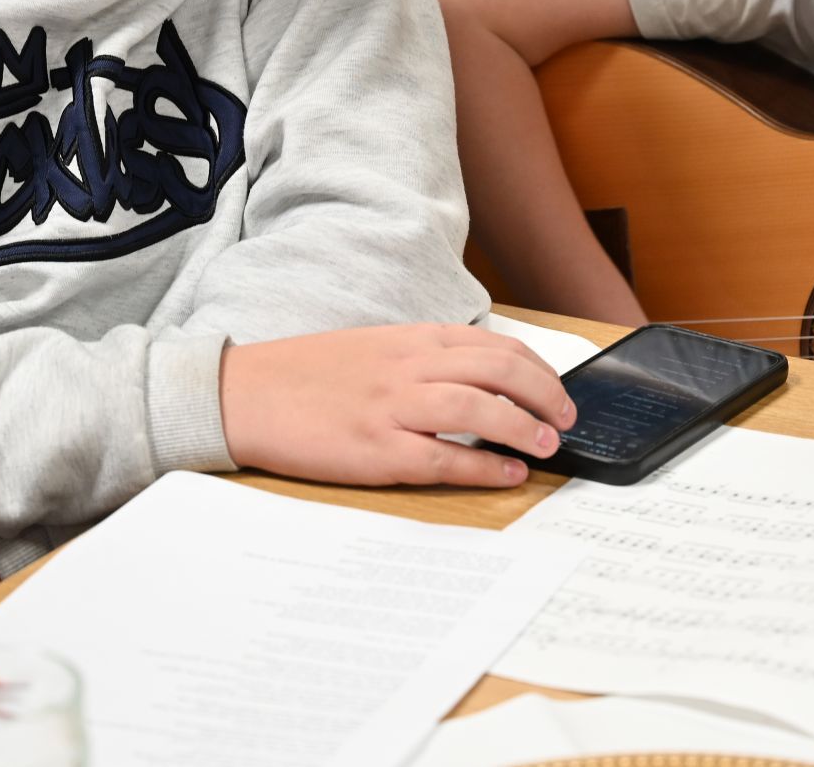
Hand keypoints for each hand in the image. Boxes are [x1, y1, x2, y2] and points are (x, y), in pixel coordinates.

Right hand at [220, 323, 575, 487]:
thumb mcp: (373, 348)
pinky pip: (443, 456)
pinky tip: (507, 474)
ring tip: (548, 445)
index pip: (493, 345)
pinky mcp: (375, 449)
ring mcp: (393, 407)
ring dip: (525, 427)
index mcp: (410, 340)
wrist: (245, 393)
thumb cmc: (308, 374)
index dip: (536, 368)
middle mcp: (408, 367)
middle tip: (567, 418)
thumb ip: (422, 358)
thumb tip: (477, 380)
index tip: (557, 388)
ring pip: (480, 408)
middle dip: (545, 394)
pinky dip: (484, 466)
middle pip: (499, 371)